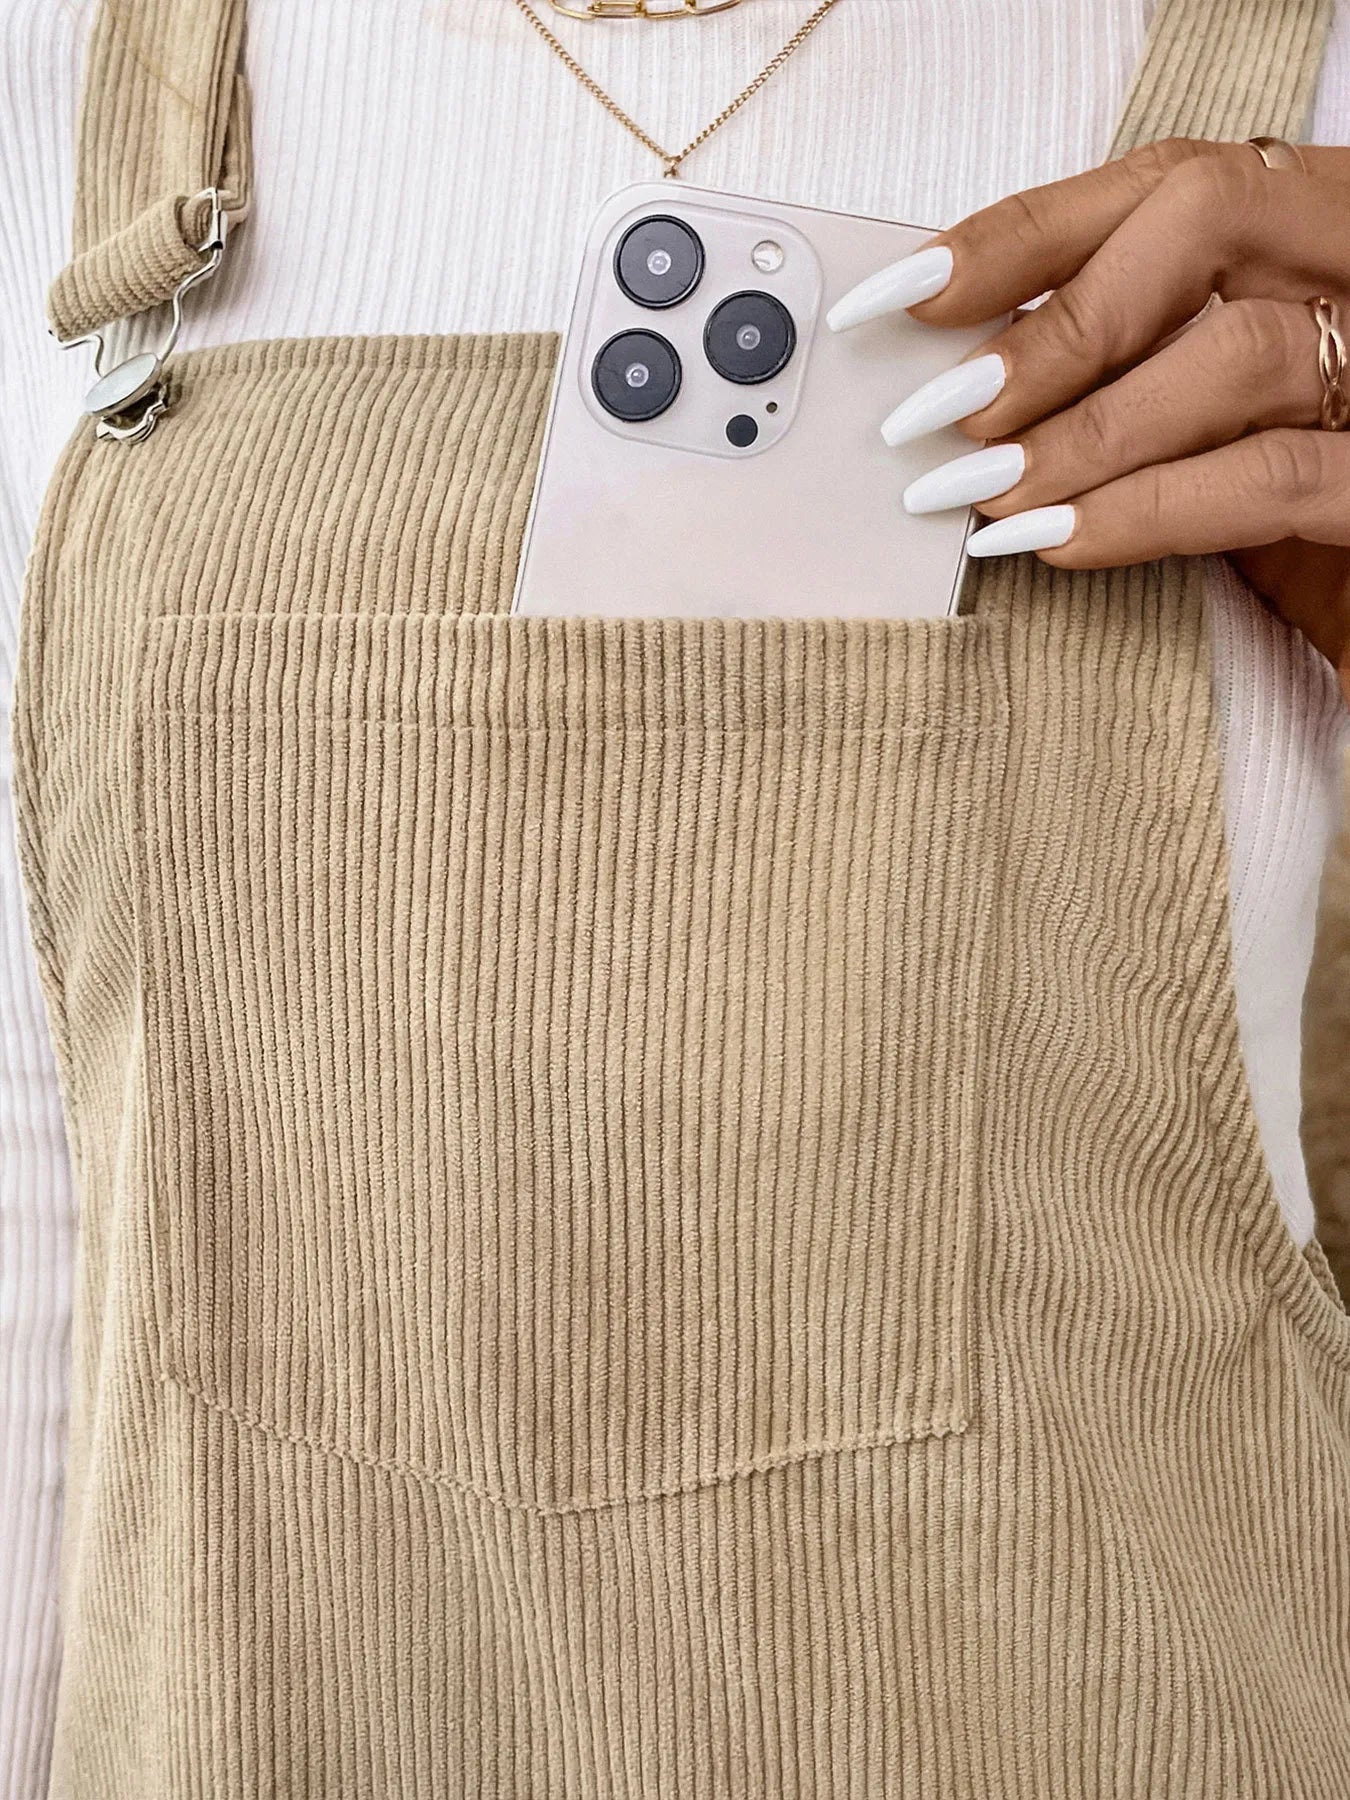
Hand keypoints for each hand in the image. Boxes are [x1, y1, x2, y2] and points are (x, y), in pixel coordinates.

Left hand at [829, 140, 1349, 699]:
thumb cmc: (1324, 518)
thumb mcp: (1227, 430)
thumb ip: (1144, 385)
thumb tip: (991, 394)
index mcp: (1329, 234)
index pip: (1172, 182)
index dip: (1029, 229)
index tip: (909, 291)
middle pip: (1202, 225)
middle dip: (1053, 325)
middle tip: (943, 416)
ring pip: (1233, 350)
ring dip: (1083, 431)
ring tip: (985, 497)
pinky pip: (1268, 477)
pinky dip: (1145, 510)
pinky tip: (1056, 542)